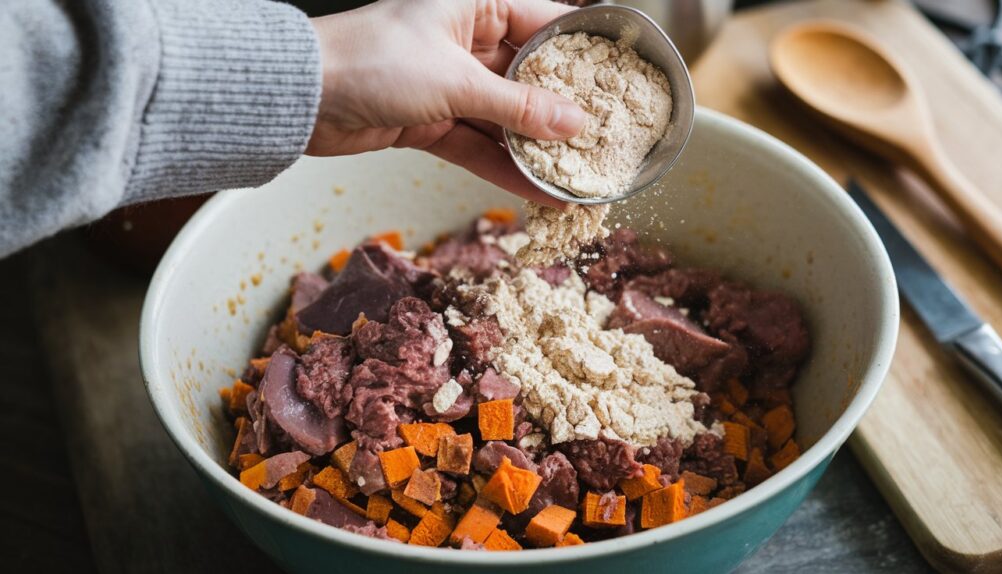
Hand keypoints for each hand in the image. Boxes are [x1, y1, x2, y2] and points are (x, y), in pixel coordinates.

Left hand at [307, 0, 584, 206]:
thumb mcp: (456, 81)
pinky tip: (539, 190)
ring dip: (537, 150)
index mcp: (475, 4)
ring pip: (506, 119)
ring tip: (577, 177)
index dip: (582, 58)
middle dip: (563, 115)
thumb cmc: (370, 61)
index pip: (545, 24)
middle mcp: (465, 40)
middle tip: (601, 143)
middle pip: (530, 79)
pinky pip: (479, 146)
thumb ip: (518, 107)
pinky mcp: (430, 121)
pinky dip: (504, 168)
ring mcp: (448, 84)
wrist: (299, 98)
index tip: (617, 86)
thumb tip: (574, 122)